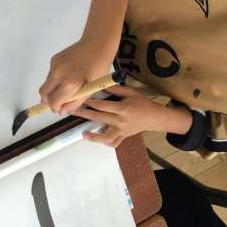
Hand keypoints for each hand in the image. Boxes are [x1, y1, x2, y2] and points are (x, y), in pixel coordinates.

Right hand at [39, 38, 113, 114]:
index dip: (56, 108)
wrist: (97, 44)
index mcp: (70, 83)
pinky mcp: (54, 59)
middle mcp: (58, 74)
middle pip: (43, 94)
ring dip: (52, 90)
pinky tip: (68, 74)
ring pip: (46, 84)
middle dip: (48, 101)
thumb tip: (62, 110)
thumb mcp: (91, 89)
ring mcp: (54, 66)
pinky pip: (50, 75)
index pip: (53, 102)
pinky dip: (55, 79)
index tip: (61, 108)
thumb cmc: (99, 67)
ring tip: (67, 86)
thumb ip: (75, 102)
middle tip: (59, 102)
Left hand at [75, 85, 191, 146]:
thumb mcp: (130, 92)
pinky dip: (104, 142)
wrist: (154, 117)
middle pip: (99, 118)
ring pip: (106, 137)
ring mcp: (122, 131)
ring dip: (93, 136)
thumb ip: (115, 88)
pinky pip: (113, 143)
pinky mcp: (123, 137)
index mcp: (122, 108)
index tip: (80, 98)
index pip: (102, 105)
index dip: (90, 101)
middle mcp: (121, 121)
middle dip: (84, 114)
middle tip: (72, 111)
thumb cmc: (141, 102)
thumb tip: (101, 83)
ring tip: (83, 132)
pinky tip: (96, 138)